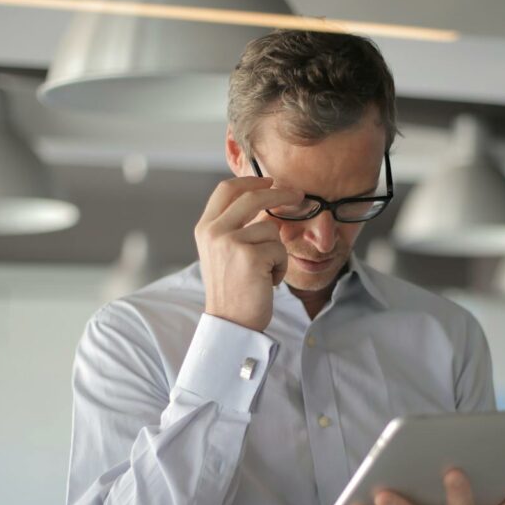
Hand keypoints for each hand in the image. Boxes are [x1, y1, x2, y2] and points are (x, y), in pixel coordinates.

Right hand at [194, 176, 303, 330]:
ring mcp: (230, 242)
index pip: (226, 189)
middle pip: (253, 197)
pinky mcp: (250, 256)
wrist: (230, 323)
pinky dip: (280, 267)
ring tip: (265, 272)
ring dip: (277, 251)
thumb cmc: (233, 290)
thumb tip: (265, 201)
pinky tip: (267, 281)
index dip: (251, 181)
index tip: (270, 181)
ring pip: (271, 229)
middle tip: (299, 195)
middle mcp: (214, 231)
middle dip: (280, 194)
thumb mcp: (223, 252)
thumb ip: (235, 226)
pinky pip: (279, 250)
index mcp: (205, 228)